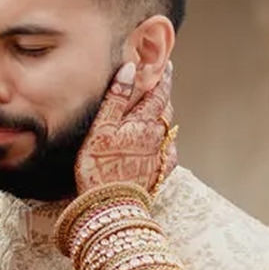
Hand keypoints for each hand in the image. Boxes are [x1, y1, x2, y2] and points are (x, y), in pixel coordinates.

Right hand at [75, 60, 176, 194]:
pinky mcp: (158, 173)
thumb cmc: (99, 166)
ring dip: (164, 117)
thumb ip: (116, 98)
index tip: (166, 64)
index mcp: (143, 122)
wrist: (110, 205)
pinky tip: (162, 146)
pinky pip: (168, 154)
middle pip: (165, 110)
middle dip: (163, 95)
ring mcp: (160, 156)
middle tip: (160, 83)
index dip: (162, 77)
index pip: (159, 92)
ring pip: (167, 130)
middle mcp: (157, 136)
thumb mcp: (101, 128)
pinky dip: (166, 145)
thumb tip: (130, 69)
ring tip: (158, 110)